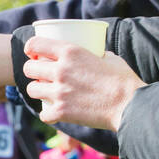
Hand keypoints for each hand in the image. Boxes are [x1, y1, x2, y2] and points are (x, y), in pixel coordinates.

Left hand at [22, 37, 144, 129]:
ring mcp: (59, 92)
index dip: (31, 48)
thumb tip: (96, 54)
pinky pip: (43, 114)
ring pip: (31, 90)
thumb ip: (96, 54)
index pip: (36, 44)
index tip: (33, 54)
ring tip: (46, 93)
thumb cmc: (124, 81)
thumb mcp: (110, 58)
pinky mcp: (61, 112)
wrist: (130, 106)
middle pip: (28, 68)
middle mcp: (61, 70)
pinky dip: (48, 115)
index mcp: (71, 52)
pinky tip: (55, 114)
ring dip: (37, 91)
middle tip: (40, 76)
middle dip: (32, 71)